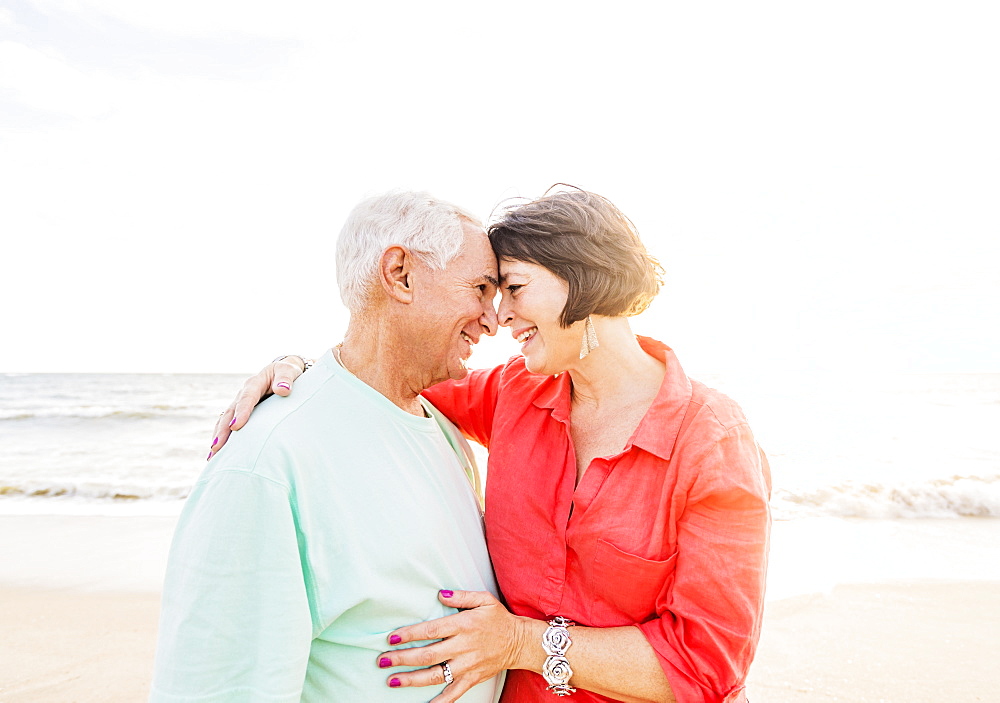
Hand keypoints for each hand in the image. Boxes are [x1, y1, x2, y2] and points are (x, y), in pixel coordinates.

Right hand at [207, 356, 307, 458]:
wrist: (283, 373)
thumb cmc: (287, 372)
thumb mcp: (288, 371)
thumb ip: (286, 379)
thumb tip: (283, 390)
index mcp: (255, 383)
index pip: (247, 398)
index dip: (241, 412)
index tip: (235, 426)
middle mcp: (243, 394)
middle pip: (230, 412)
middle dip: (223, 430)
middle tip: (217, 447)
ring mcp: (240, 403)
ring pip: (225, 420)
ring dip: (219, 436)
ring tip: (212, 456)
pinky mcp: (241, 412)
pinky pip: (228, 424)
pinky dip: (222, 437)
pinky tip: (217, 454)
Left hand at [377, 589, 527, 701]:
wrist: (520, 642)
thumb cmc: (499, 619)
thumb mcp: (484, 600)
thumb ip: (461, 596)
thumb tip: (440, 594)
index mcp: (463, 625)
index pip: (430, 631)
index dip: (409, 635)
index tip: (391, 638)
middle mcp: (463, 647)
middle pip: (428, 655)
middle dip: (402, 659)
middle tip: (383, 661)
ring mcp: (467, 665)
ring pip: (435, 675)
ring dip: (412, 679)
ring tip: (392, 680)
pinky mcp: (473, 678)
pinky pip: (454, 693)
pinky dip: (440, 701)